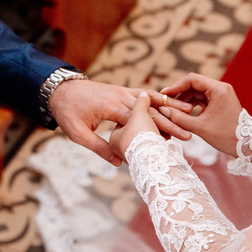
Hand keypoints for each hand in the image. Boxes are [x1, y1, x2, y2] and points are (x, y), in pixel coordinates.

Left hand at [48, 78, 191, 165]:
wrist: (61, 89)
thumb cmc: (68, 112)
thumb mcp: (78, 134)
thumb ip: (99, 147)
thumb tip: (118, 162)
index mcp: (111, 107)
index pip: (140, 119)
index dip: (159, 129)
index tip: (174, 140)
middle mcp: (120, 97)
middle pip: (151, 110)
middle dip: (171, 121)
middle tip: (188, 133)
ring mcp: (123, 92)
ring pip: (152, 98)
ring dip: (170, 106)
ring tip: (190, 113)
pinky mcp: (123, 91)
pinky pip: (144, 94)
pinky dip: (159, 98)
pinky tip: (172, 104)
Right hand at [146, 73, 241, 157]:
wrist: (246, 146)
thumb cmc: (226, 136)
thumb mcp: (200, 128)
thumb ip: (180, 119)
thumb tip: (164, 111)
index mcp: (218, 89)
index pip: (192, 79)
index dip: (176, 86)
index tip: (165, 94)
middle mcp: (221, 88)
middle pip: (194, 84)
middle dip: (180, 93)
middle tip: (167, 103)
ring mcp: (222, 95)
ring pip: (198, 91)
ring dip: (186, 99)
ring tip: (174, 109)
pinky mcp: (221, 102)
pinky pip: (204, 98)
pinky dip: (193, 104)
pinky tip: (184, 113)